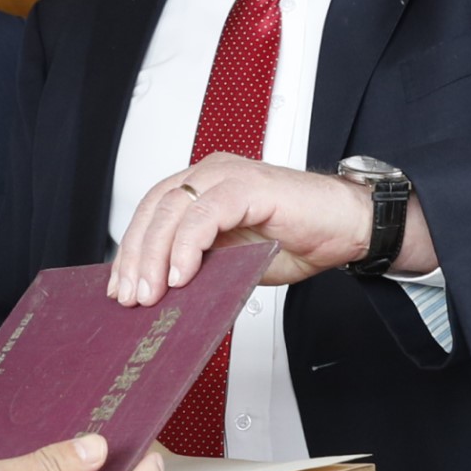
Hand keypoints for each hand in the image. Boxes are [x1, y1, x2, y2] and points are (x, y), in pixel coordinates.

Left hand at [110, 153, 413, 303]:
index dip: (132, 251)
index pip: (152, 213)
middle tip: (131, 296)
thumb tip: (165, 293)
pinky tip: (183, 273)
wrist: (349, 229)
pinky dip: (189, 244)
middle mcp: (212, 174)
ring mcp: (230, 176)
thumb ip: (202, 266)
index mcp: (204, 188)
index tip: (120, 287)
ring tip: (152, 291)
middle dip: (137, 257)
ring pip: (173, 208)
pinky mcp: (250, 186)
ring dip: (156, 255)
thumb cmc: (301, 239)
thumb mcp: (236, 261)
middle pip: (155, 209)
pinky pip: (207, 212)